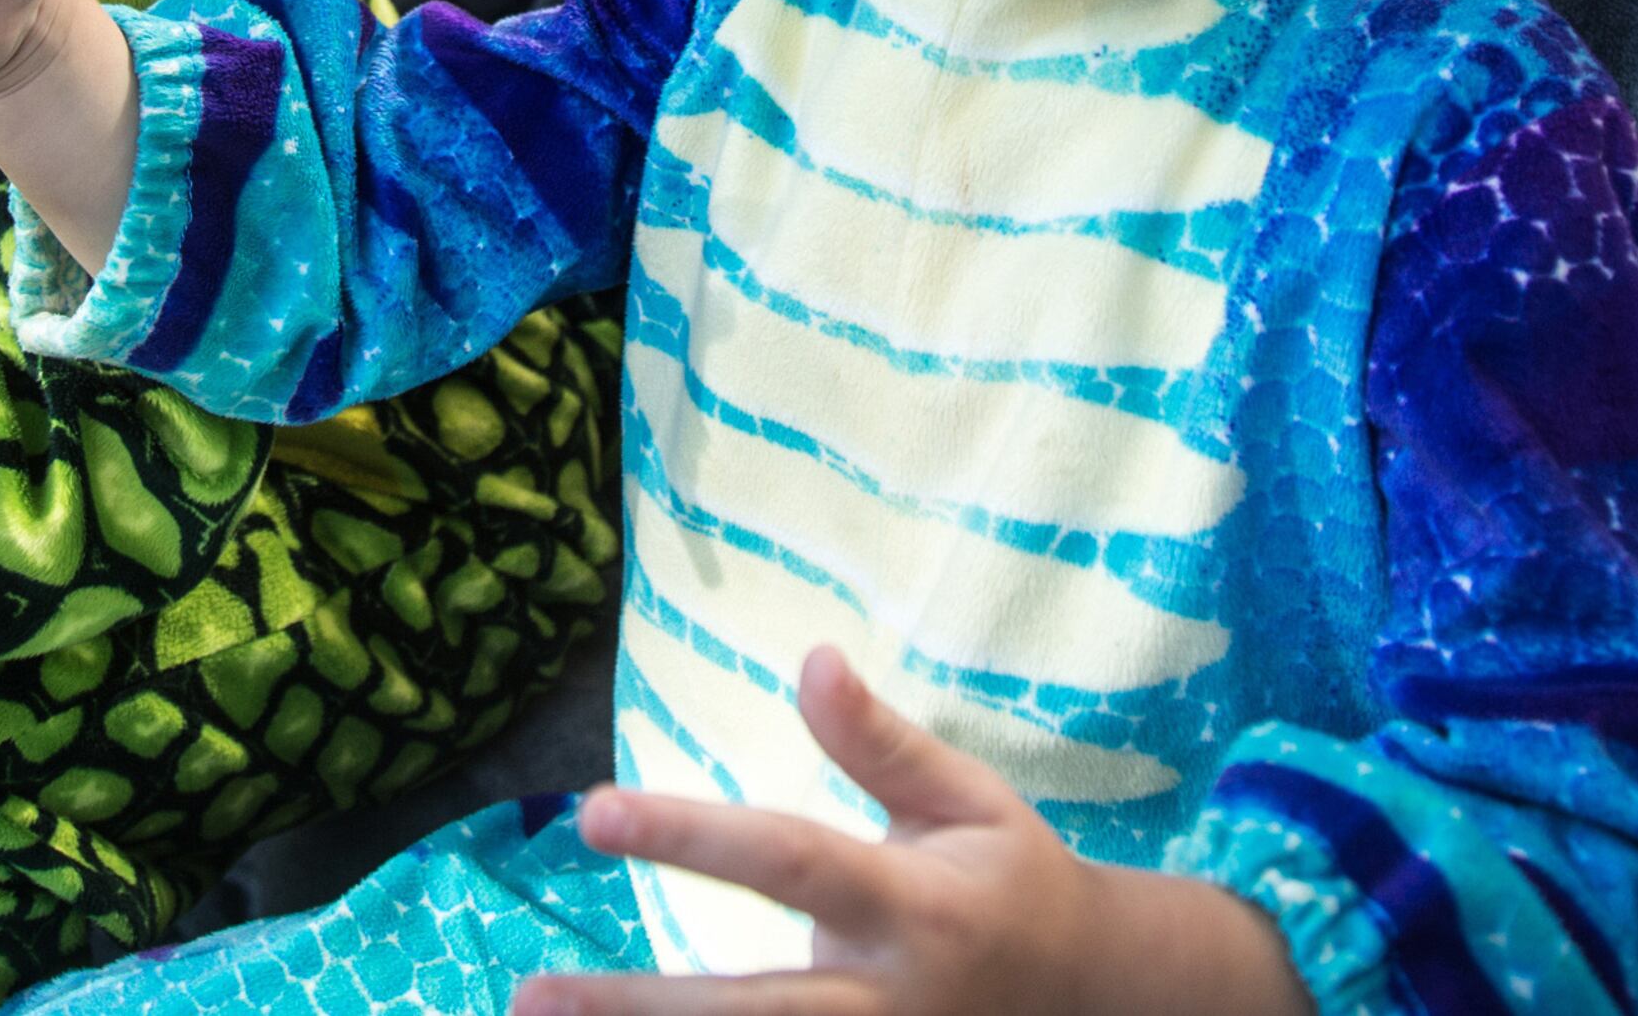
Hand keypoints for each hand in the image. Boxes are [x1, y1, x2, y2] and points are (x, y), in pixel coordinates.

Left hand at [523, 650, 1306, 1015]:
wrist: (1103, 1002)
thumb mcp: (968, 801)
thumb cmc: (1015, 882)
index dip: (691, 838)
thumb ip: (881, 744)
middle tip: (534, 994)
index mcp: (916, 908)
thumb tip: (812, 657)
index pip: (788, 863)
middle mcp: (891, 1001)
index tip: (590, 813)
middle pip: (752, 1012)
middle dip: (639, 1010)